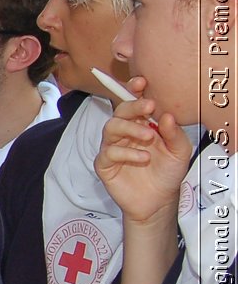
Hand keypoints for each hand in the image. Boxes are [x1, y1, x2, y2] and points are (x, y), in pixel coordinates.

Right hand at [93, 86, 191, 224]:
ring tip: (149, 136)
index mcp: (141, 125)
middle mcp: (124, 133)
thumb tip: (166, 115)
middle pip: (119, 111)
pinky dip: (127, 152)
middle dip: (133, 106)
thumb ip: (174, 133)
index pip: (133, 103)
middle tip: (149, 107)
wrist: (158, 201)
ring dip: (130, 128)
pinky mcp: (104, 164)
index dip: (133, 90)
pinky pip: (109, 152)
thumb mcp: (180, 151)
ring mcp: (112, 147)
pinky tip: (143, 158)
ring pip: (110, 128)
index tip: (142, 82)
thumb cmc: (167, 172)